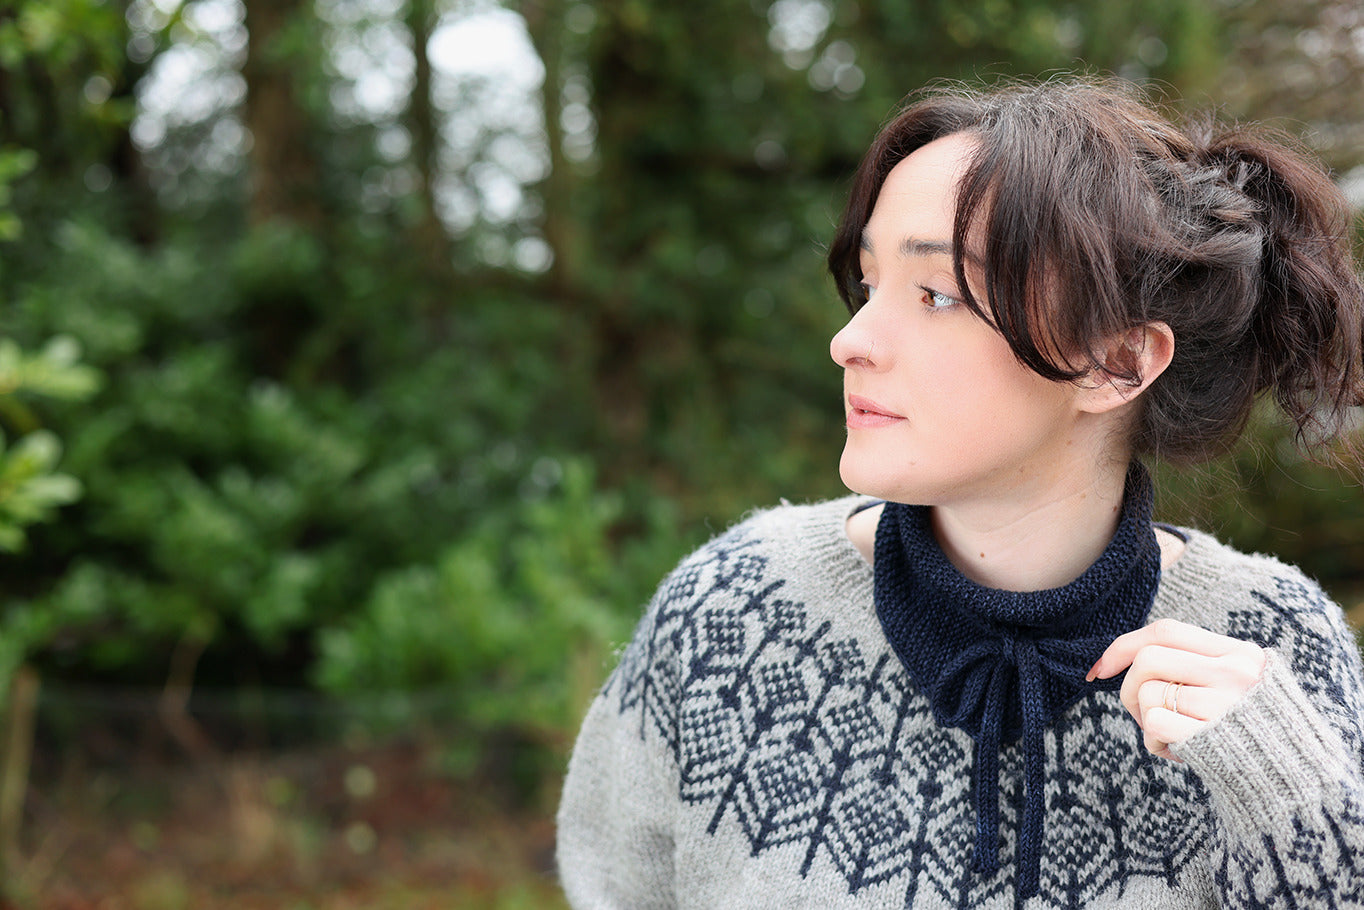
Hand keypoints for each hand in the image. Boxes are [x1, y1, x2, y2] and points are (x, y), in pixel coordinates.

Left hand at [1087, 618, 1266, 760]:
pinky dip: (1154, 743)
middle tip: (1141, 712)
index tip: (1101, 668)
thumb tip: (1124, 656)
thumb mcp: (1235, 685)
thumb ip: (1195, 664)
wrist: (1294, 779)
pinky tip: (1178, 752)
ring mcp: (1225, 704)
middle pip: (1148, 660)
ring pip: (1147, 694)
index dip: (1124, 646)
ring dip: (1145, 720)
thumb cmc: (1250, 731)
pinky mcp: (1212, 735)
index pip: (1166, 631)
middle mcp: (1236, 673)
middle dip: (1128, 688)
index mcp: (1241, 653)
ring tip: (1172, 736)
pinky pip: (1154, 724)